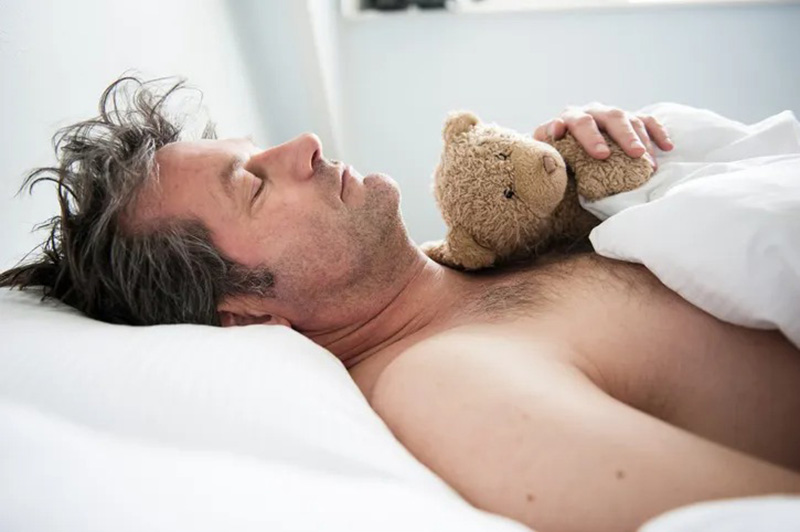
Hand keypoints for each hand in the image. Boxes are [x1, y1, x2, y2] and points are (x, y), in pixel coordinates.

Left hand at [533, 103, 673, 168]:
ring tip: (649, 163)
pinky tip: (667, 147)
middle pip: (611, 117)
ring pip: (631, 119)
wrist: (563, 143)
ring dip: (642, 140)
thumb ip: (546, 146)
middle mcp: (592, 111)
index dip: (590, 137)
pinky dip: (658, 132)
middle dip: (624, 136)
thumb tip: (555, 138)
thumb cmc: (554, 151)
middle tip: (634, 154)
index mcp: (569, 117)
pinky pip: (648, 121)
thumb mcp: (545, 149)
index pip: (580, 122)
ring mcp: (612, 113)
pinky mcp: (629, 119)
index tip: (601, 154)